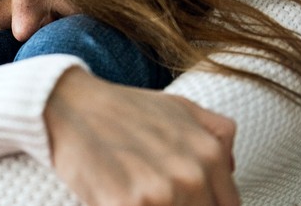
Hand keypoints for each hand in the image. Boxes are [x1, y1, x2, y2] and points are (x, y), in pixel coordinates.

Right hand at [44, 68, 239, 205]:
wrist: (69, 104)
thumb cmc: (121, 107)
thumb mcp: (179, 107)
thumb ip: (217, 133)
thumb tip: (231, 168)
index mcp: (209, 154)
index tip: (184, 201)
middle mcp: (191, 176)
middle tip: (153, 194)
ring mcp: (159, 194)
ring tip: (135, 195)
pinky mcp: (125, 205)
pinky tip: (115, 197)